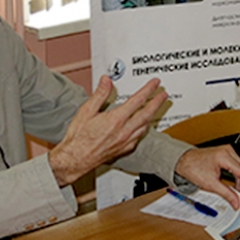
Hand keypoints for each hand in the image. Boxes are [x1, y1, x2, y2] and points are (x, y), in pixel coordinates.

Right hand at [49, 76, 167, 186]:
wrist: (75, 159)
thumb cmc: (78, 138)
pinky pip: (139, 137)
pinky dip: (144, 128)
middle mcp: (124, 131)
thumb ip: (100, 94)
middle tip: (164, 94)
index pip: (138, 100)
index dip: (148, 89)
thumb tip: (106, 81)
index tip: (155, 83)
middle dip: (157, 102)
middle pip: (147, 113)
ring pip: (145, 126)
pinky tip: (143, 126)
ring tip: (156, 108)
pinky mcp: (124, 149)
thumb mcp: (86, 111)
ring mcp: (125, 141)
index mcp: (116, 120)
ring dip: (152, 115)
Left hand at [174, 146, 239, 208]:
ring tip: (239, 194)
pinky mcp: (225, 154)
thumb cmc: (192, 167)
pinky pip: (236, 166)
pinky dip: (236, 176)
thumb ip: (226, 194)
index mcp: (225, 156)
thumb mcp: (210, 184)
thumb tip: (236, 202)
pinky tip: (235, 186)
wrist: (182, 161)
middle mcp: (228, 151)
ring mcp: (227, 152)